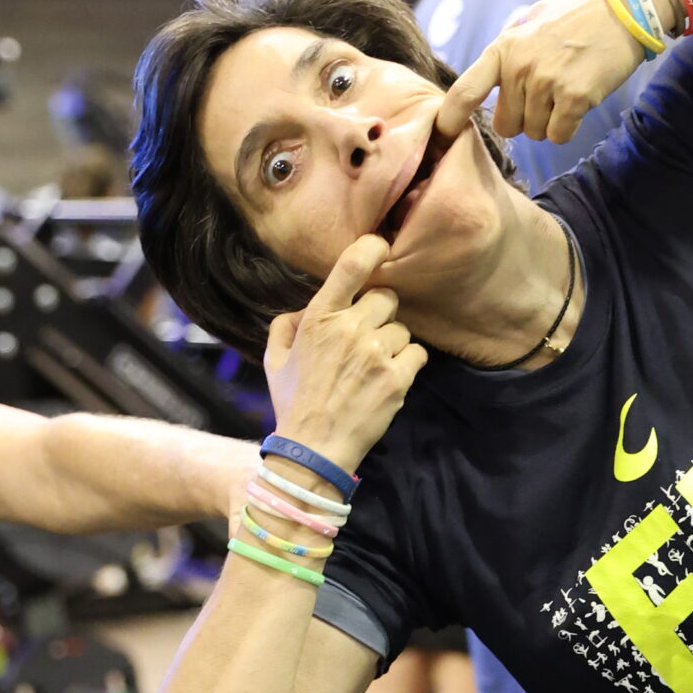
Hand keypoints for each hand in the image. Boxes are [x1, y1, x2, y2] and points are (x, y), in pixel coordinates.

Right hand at [264, 236, 426, 474]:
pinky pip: (418, 353)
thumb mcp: (274, 358)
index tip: (381, 245)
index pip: (350, 267)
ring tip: (375, 366)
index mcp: (319, 317)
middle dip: (382, 312)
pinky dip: (409, 363)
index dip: (371, 249)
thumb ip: (287, 323)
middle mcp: (349, 329)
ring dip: (394, 343)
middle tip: (370, 335)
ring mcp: (376, 353)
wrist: (314, 447)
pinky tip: (391, 377)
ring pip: (403, 328)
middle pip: (387, 297)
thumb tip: (305, 307)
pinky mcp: (397, 379)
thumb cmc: (293, 401)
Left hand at [437, 0, 646, 148]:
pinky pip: (559, 136)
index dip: (450, 118)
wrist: (622, 12)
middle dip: (525, 119)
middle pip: (508, 124)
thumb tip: (491, 72)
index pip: (465, 90)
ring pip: (535, 132)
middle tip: (547, 97)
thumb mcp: (532, 21)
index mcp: (503, 48)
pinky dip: (568, 128)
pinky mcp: (573, 98)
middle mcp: (519, 67)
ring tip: (566, 92)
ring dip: (550, 122)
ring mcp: (545, 83)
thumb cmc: (577, 17)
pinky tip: (579, 104)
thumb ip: (509, 47)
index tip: (443, 136)